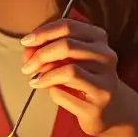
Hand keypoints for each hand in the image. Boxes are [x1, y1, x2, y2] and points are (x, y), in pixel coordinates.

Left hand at [20, 18, 135, 136]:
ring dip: (44, 75)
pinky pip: (64, 92)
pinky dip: (51, 90)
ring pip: (68, 70)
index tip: (26, 42)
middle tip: (26, 67)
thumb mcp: (70, 58)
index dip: (43, 32)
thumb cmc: (85, 78)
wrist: (112, 110)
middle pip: (67, 46)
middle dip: (40, 55)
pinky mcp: (97, 104)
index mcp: (98, 38)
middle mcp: (106, 56)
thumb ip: (48, 49)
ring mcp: (105, 81)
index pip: (68, 26)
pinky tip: (49, 91)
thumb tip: (27, 50)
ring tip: (35, 80)